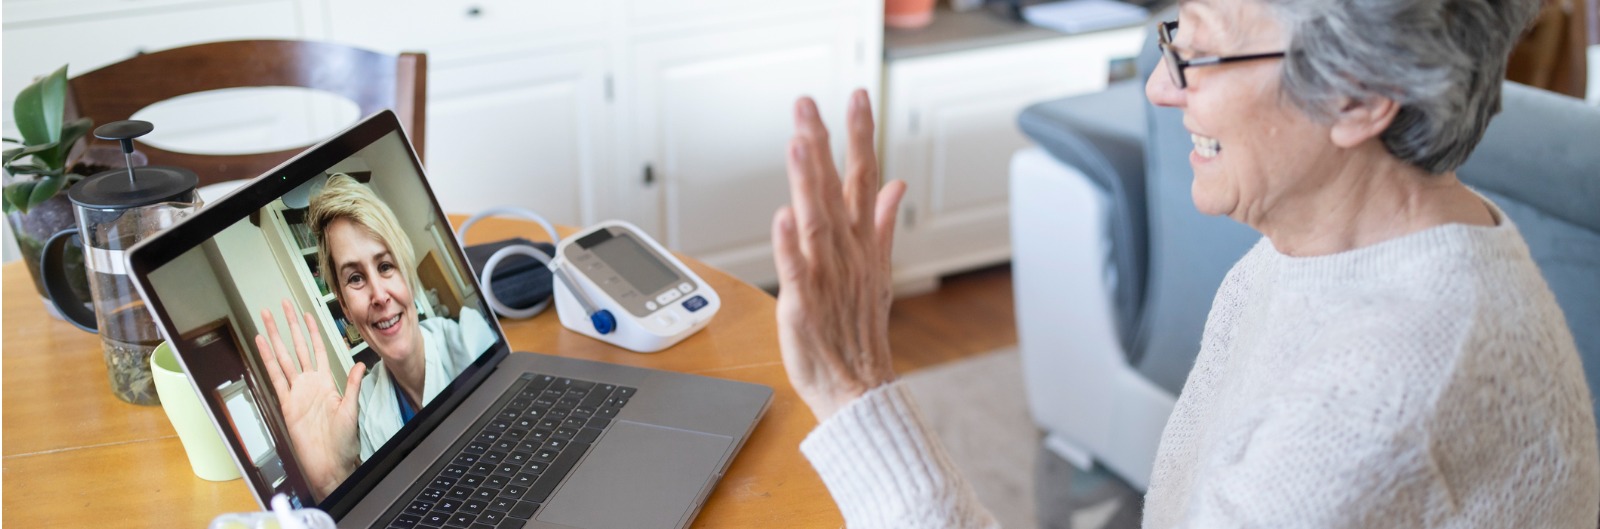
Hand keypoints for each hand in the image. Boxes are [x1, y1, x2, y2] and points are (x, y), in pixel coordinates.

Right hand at [255, 299, 366, 500]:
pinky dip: (267, 359)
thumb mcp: (352, 408)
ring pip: (283, 357)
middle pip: (298, 347)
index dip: (313, 331)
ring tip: (267, 317)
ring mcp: (296, 392)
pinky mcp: (286, 403)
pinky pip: (275, 376)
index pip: (318, 349)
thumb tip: (360, 364)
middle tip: (283, 305)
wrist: (329, 463)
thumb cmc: (343, 442)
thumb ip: (353, 384)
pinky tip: (262, 343)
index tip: (308, 313)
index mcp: (327, 382)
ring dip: (275, 337)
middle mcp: (310, 384)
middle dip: (290, 326)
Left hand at [772, 90, 906, 422]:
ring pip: (815, 220)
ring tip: (801, 144)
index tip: (857, 97)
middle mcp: (846, 253)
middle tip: (809, 105)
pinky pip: (796, 269)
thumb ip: (881, 222)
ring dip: (808, 182)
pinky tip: (783, 215)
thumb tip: (896, 183)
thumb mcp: (878, 269)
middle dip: (824, 144)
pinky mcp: (804, 304)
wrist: (857, 385)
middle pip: (835, 189)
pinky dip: (789, 244)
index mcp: (862, 242)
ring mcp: (826, 276)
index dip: (861, 136)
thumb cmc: (859, 330)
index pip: (864, 177)